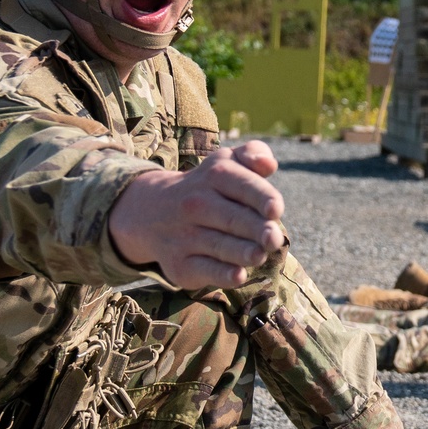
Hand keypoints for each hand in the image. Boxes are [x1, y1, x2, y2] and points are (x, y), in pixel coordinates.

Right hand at [108, 140, 285, 288]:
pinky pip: (205, 270)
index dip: (261, 198)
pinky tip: (239, 275)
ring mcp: (186, 236)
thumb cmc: (207, 187)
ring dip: (243, 252)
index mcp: (214, 176)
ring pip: (220, 246)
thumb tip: (269, 165)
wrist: (152, 213)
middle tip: (274, 239)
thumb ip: (253, 153)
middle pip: (233, 219)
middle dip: (257, 229)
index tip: (275, 210)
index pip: (242, 185)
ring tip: (259, 255)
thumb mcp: (225, 161)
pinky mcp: (181, 264)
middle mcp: (196, 205)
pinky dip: (223, 274)